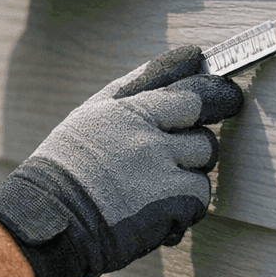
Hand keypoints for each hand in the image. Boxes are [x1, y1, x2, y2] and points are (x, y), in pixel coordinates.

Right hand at [0, 46, 244, 276]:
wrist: (49, 217)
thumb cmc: (68, 164)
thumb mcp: (94, 112)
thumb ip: (138, 86)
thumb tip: (187, 58)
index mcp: (129, 109)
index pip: (191, 89)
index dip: (215, 90)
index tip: (226, 94)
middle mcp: (148, 136)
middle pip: (205, 127)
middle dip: (202, 135)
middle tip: (196, 142)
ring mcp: (161, 172)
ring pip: (204, 164)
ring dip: (189, 173)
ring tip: (157, 184)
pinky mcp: (169, 207)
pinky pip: (198, 199)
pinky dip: (184, 208)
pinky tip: (157, 211)